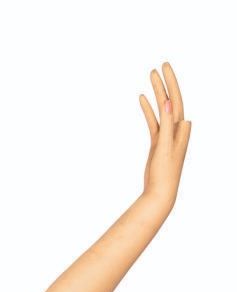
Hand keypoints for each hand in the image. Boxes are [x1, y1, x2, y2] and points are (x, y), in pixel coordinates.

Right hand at [139, 61, 191, 214]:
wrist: (159, 193)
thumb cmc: (165, 173)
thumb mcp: (166, 146)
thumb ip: (168, 123)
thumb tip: (169, 102)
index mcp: (180, 129)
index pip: (176, 100)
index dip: (171, 83)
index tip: (164, 67)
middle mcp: (176, 130)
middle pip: (171, 101)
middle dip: (165, 83)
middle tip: (159, 66)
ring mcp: (167, 135)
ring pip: (162, 109)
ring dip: (157, 93)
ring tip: (151, 76)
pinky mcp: (158, 142)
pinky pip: (153, 121)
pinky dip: (149, 109)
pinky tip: (142, 98)